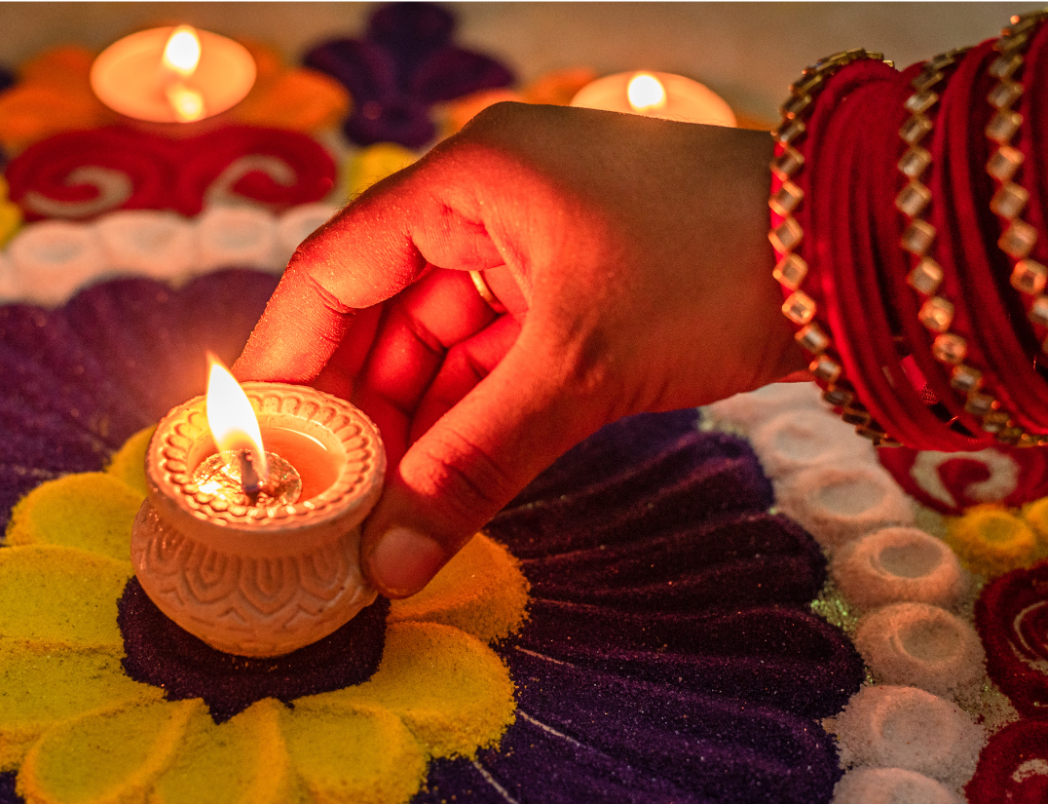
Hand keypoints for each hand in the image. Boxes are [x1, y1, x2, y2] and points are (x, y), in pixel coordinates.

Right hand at [234, 101, 803, 597]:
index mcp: (466, 181)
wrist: (850, 257)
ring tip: (370, 505)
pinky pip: (489, 362)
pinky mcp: (567, 298)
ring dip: (409, 422)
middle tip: (316, 494)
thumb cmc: (711, 268)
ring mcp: (526, 252)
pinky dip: (465, 419)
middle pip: (380, 311)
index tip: (252, 439)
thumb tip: (388, 563)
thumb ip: (474, 464)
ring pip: (436, 345)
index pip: (336, 268)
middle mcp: (483, 206)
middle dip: (352, 405)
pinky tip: (436, 482)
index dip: (286, 354)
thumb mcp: (577, 369)